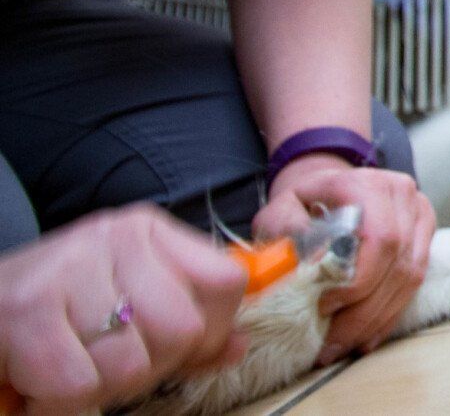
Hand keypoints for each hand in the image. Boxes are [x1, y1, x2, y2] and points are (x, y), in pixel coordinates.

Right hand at [0, 203, 247, 414]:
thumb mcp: (125, 302)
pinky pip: (79, 382)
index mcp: (150, 232)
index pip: (225, 283)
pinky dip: (56, 401)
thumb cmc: (52, 313)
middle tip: (102, 365)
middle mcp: (117, 236)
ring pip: (132, 363)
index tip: (166, 350)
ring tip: (67, 369)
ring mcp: (73, 265)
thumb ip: (187, 327)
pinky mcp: (30, 307)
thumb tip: (238, 347)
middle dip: (148, 368)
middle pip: (183, 329)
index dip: (208, 333)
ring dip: (97, 388)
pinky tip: (36, 380)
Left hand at [252, 155, 432, 365]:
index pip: (380, 238)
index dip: (360, 280)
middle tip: (332, 343)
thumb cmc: (301, 203)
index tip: (325, 307)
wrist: (327, 187)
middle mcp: (399, 193)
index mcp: (365, 184)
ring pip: (410, 275)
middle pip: (397, 262)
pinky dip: (391, 313)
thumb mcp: (280, 210)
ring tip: (345, 345)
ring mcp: (418, 210)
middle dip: (364, 311)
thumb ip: (287, 232)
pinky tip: (368, 336)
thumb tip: (313, 266)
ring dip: (377, 318)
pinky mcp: (425, 230)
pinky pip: (416, 279)